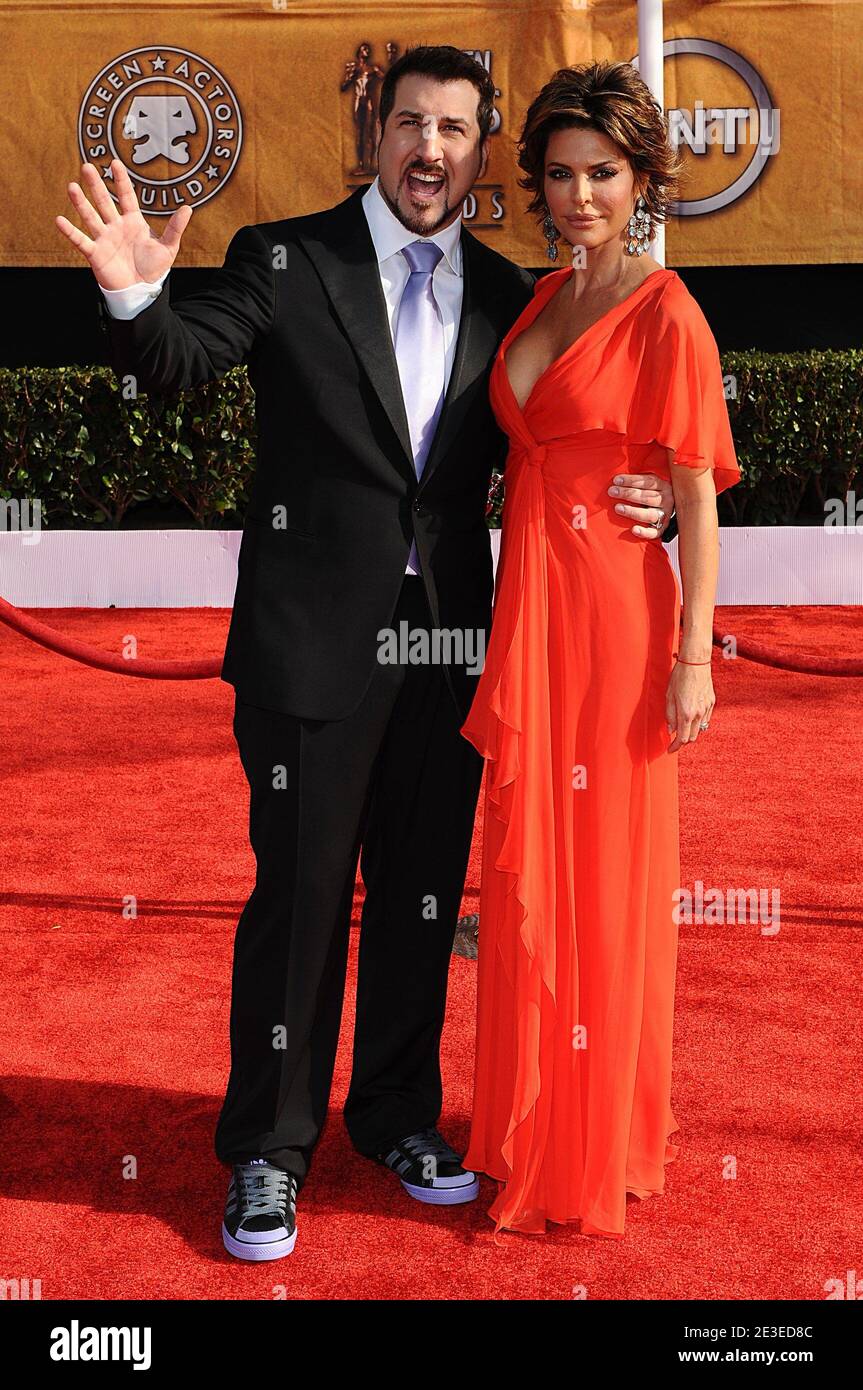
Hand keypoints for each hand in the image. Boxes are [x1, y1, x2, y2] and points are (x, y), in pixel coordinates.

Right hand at [55, 158, 192, 290]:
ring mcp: (104, 238)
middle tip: (87, 166)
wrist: (141, 291)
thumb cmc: (153, 268)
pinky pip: (81, 240)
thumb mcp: (168, 247)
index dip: (120, 180)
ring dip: (80, 203)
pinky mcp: (95, 254)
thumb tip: (188, 208)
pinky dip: (70, 231)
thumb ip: (175, 228)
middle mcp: (115, 226)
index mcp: (133, 222)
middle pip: (104, 201)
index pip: (126, 196)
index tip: (114, 162)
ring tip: (72, 187)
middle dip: (96, 185)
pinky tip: (59, 219)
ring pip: (90, 217)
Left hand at [608, 473, 674, 537]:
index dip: (631, 480)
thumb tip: (617, 478)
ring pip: (649, 514)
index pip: (648, 482)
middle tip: (612, 492)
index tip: (616, 480)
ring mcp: (665, 515)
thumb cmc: (649, 494)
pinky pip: (654, 532)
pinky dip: (644, 532)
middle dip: (628, 494)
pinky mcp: (662, 529)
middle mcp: (666, 500)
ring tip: (618, 508)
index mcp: (663, 486)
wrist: (664, 510)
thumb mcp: (648, 484)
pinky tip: (633, 529)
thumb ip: (637, 481)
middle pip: (647, 497)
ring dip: (632, 511)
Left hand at [665, 659, 714, 752]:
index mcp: (686, 713)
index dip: (675, 747)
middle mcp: (699, 714)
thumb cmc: (679, 677)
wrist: (695, 662)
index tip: (669, 750)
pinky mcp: (712, 702)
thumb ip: (669, 715)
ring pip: (700, 729)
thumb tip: (671, 729)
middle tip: (674, 740)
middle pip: (692, 737)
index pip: (682, 739)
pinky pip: (705, 718)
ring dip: (691, 731)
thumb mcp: (668, 696)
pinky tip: (691, 716)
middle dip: (683, 741)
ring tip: (681, 726)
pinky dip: (698, 722)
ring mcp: (707, 708)